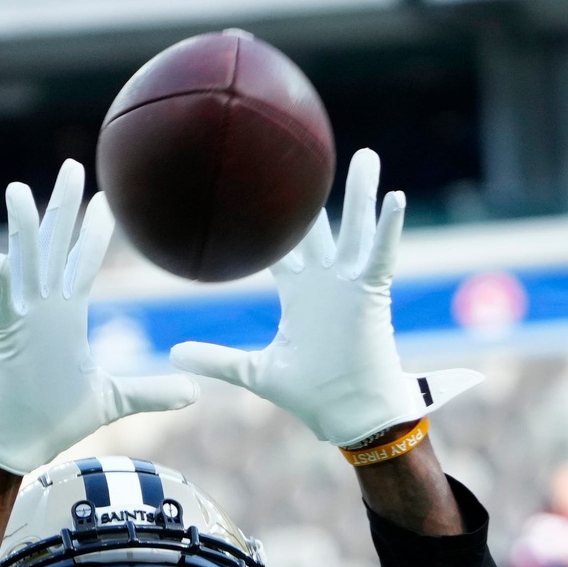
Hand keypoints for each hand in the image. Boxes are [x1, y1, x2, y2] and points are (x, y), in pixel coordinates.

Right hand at [0, 159, 198, 476]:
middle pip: (54, 249)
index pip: (83, 264)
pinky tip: (2, 262)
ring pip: (23, 267)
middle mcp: (44, 312)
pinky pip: (2, 311)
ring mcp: (22, 324)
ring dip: (23, 231)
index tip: (109, 199)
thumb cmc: (55, 421)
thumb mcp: (114, 401)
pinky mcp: (3, 345)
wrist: (16, 446)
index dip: (95, 232)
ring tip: (19, 191)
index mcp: (66, 318)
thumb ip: (152, 391)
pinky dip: (1, 288)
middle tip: (73, 165)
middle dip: (62, 208)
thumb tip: (196, 393)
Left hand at [170, 147, 480, 449]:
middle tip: (308, 151)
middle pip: (319, 225)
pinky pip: (382, 255)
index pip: (280, 246)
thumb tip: (173, 353)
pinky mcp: (371, 294)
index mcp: (298, 292)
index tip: (257, 185)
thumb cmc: (309, 395)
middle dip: (314, 192)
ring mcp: (350, 284)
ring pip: (354, 229)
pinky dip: (388, 228)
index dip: (268, 218)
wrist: (346, 415)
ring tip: (363, 156)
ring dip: (361, 194)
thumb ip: (217, 358)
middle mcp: (325, 281)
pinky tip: (394, 197)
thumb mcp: (254, 372)